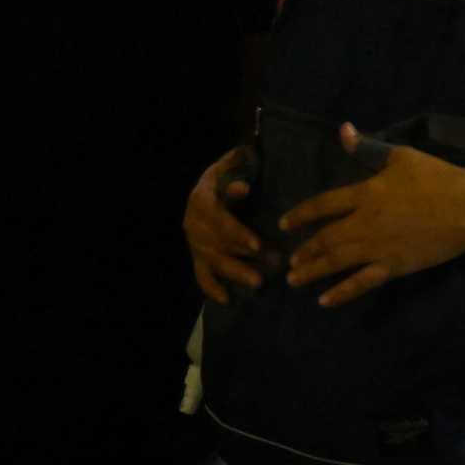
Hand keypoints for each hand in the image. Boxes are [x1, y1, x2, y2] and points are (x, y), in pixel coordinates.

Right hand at [185, 146, 265, 303]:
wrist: (207, 186)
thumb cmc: (228, 173)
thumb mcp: (230, 165)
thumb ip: (235, 167)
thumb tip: (244, 186)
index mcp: (202, 200)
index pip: (219, 221)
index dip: (237, 234)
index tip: (257, 245)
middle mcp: (194, 224)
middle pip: (218, 245)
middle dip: (244, 257)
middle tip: (270, 266)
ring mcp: (194, 243)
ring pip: (212, 262)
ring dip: (235, 273)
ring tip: (259, 283)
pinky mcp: (197, 256)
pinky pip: (201, 275)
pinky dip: (212, 288)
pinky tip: (227, 299)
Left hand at [282, 123, 464, 306]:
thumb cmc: (437, 178)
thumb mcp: (401, 156)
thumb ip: (369, 147)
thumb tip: (343, 130)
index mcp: (365, 194)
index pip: (323, 204)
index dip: (301, 214)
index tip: (285, 223)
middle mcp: (363, 223)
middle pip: (325, 238)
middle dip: (304, 250)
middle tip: (289, 260)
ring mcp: (376, 248)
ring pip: (336, 262)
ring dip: (312, 271)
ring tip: (294, 279)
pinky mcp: (392, 266)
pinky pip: (361, 282)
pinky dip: (341, 293)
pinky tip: (324, 300)